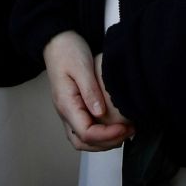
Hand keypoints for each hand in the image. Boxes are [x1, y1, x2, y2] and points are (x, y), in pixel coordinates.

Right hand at [44, 30, 132, 151]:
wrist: (57, 42)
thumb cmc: (67, 51)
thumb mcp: (82, 67)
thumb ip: (90, 90)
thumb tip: (100, 113)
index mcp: (66, 104)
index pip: (86, 133)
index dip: (107, 135)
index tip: (125, 127)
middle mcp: (65, 112)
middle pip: (83, 142)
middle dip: (107, 143)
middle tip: (128, 132)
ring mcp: (69, 111)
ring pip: (84, 140)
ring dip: (104, 141)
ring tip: (125, 131)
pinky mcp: (75, 108)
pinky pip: (86, 129)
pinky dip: (101, 134)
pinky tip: (115, 126)